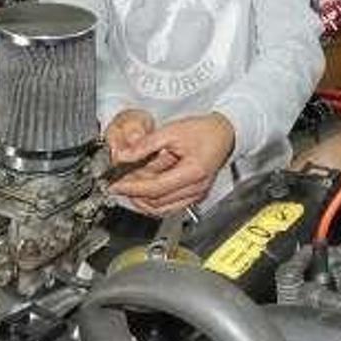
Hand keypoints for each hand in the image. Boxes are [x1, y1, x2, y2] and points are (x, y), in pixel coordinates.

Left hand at [110, 113, 235, 215]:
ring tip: (130, 186)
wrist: (225, 134)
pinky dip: (154, 201)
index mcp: (193, 172)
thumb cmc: (205, 131)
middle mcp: (197, 188)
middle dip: (134, 194)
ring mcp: (197, 194)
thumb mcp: (172, 131)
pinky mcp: (195, 196)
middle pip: (157, 202)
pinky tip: (145, 190)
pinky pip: (170, 206)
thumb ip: (146, 145)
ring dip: (143, 200)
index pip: (155, 188)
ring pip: (162, 209)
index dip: (132, 188)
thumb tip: (123, 156)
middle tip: (119, 183)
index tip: (115, 184)